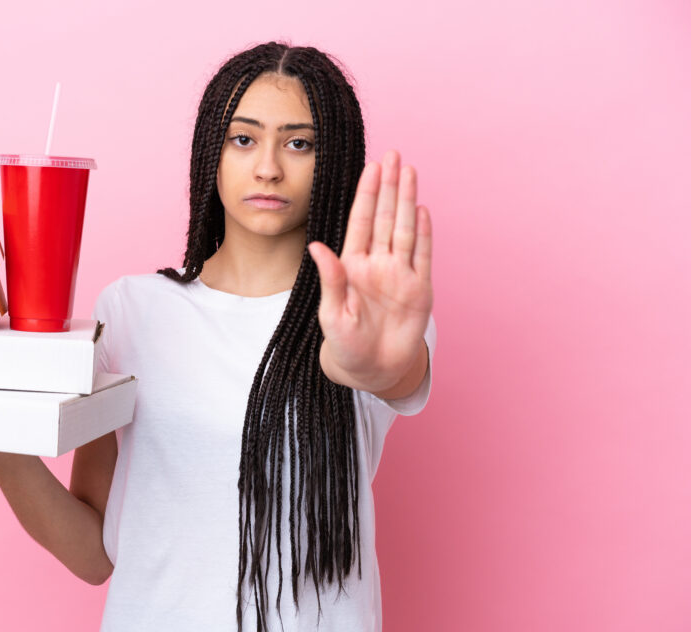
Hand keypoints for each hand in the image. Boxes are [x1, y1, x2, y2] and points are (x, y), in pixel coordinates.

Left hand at [306, 149, 432, 392]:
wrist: (372, 369)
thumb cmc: (345, 344)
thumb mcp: (332, 313)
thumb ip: (331, 279)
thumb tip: (316, 246)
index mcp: (352, 266)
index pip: (361, 222)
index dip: (366, 194)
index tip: (372, 167)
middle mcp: (377, 264)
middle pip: (384, 217)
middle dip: (389, 186)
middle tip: (394, 155)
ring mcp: (400, 274)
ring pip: (404, 229)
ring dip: (407, 200)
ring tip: (410, 171)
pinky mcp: (419, 289)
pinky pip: (422, 255)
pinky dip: (423, 233)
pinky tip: (421, 209)